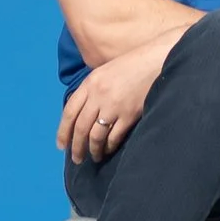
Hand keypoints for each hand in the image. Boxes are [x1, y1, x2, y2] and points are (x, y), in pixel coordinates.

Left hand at [57, 38, 171, 162]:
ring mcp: (113, 106)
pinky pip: (114, 136)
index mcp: (90, 84)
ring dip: (93, 149)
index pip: (69, 112)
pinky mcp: (129, 115)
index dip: (63, 131)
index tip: (62, 145)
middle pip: (80, 127)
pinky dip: (109, 146)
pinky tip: (109, 150)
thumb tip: (84, 113)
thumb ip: (92, 90)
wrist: (158, 61)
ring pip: (95, 135)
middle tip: (77, 159)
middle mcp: (98, 96)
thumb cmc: (133, 66)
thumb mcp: (105, 72)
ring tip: (94, 158)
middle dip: (76, 146)